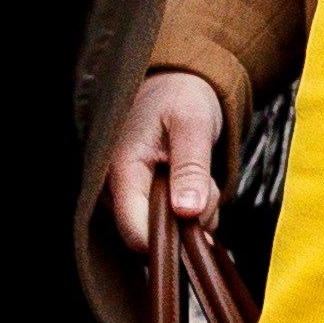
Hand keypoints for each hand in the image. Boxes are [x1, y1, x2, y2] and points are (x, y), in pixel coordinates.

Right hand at [106, 68, 232, 256]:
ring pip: (165, 230)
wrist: (176, 82)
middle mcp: (117, 187)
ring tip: (200, 176)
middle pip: (150, 234)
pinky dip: (192, 210)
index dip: (166, 240)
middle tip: (206, 186)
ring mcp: (128, 193)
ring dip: (194, 213)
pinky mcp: (141, 196)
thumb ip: (191, 167)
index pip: (134, 228)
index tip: (199, 225)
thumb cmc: (181, 96)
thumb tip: (188, 212)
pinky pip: (171, 221)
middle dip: (187, 220)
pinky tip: (195, 184)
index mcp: (122, 168)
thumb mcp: (193, 123)